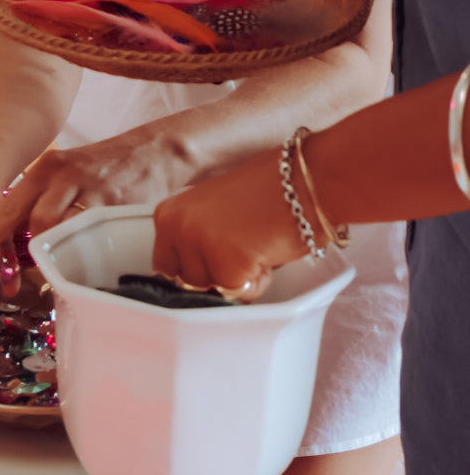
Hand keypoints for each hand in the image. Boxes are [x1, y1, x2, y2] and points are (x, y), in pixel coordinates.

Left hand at [0, 124, 196, 258]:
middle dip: (30, 249)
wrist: (156, 151)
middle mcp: (64, 175)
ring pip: (63, 230)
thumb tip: (18, 240)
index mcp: (46, 168)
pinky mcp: (117, 205)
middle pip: (33, 222)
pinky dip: (90, 251)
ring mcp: (92, 190)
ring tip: (66, 259)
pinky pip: (94, 237)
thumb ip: (43, 200)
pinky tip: (94, 255)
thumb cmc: (106, 169)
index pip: (9, 206)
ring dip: (60, 251)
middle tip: (26, 268)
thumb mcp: (68, 173)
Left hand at [151, 146, 308, 295]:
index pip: (167, 267)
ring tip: (257, 249)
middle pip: (188, 283)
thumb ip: (197, 236)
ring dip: (238, 280)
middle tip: (244, 250)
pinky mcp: (228, 262)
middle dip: (216, 277)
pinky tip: (267, 254)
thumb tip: (193, 273)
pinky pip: (238, 294)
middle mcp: (177, 227)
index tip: (216, 263)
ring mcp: (200, 244)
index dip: (196, 271)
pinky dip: (257, 283)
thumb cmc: (271, 191)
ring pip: (213, 291)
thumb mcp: (215, 209)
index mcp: (169, 213)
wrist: (308, 180)